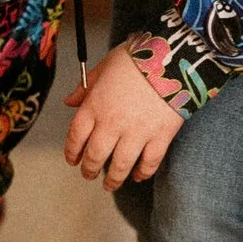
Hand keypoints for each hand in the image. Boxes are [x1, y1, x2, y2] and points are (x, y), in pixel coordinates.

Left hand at [62, 45, 181, 188]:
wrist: (173, 56)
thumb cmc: (138, 56)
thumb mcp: (105, 65)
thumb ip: (85, 86)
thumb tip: (70, 101)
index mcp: (95, 105)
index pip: (76, 136)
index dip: (72, 152)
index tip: (72, 159)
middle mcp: (112, 123)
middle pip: (95, 156)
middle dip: (89, 169)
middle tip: (88, 175)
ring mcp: (137, 132)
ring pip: (120, 165)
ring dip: (113, 179)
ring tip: (110, 185)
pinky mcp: (160, 136)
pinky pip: (149, 162)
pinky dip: (143, 173)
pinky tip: (138, 176)